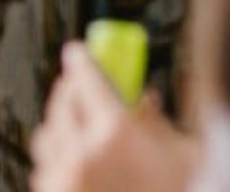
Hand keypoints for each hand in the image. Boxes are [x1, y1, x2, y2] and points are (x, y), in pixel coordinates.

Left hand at [29, 42, 198, 191]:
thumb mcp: (184, 157)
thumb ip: (158, 124)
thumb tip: (142, 100)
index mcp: (116, 133)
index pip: (87, 78)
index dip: (82, 60)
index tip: (79, 52)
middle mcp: (81, 154)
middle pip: (61, 103)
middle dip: (69, 89)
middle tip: (80, 84)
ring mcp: (62, 183)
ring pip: (47, 137)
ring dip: (60, 125)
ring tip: (78, 126)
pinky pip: (45, 172)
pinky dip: (56, 160)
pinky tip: (75, 165)